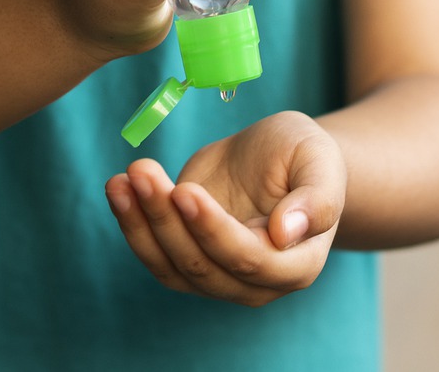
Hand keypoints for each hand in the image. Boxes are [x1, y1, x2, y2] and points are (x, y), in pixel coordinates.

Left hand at [105, 111, 346, 306]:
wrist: (277, 156)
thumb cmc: (304, 156)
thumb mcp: (319, 160)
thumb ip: (317, 198)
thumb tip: (287, 232)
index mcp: (297, 264)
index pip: (250, 260)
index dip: (213, 231)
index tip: (184, 191)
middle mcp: (257, 283)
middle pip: (202, 266)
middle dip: (166, 219)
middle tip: (142, 171)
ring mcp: (218, 276)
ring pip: (171, 267)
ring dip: (140, 224)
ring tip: (123, 179)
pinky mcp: (187, 259)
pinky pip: (153, 254)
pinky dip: (131, 224)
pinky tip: (119, 188)